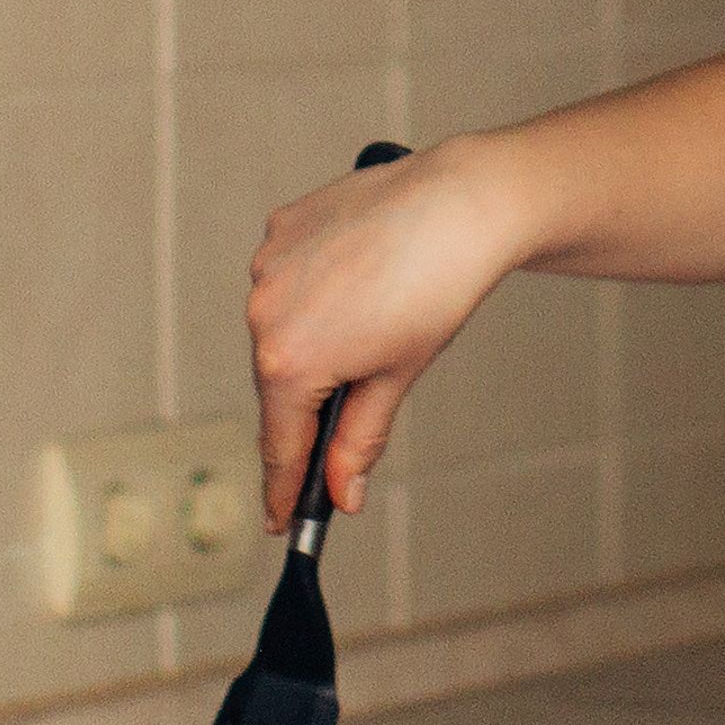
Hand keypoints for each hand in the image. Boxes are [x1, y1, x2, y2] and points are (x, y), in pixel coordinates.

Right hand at [245, 138, 524, 521]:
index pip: (279, 445)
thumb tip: (342, 493)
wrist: (461, 205)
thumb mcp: (396, 379)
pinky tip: (355, 282)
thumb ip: (359, 442)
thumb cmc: (437, 290)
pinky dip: (312, 289)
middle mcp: (263, 313)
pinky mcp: (281, 228)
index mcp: (288, 363)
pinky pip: (286, 277)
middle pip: (277, 385)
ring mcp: (267, 265)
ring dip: (310, 341)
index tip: (281, 519)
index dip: (283, 488)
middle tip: (350, 408)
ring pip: (279, 328)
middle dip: (309, 404)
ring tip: (368, 325)